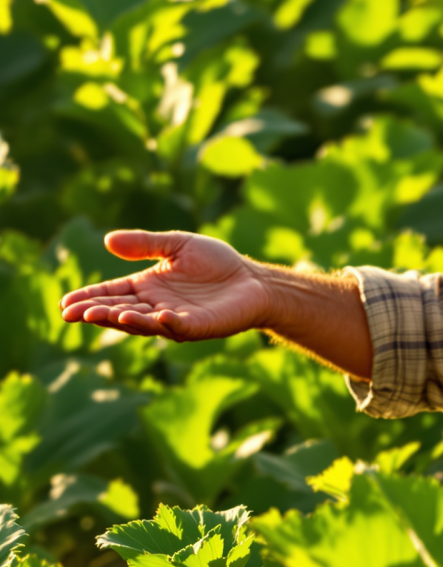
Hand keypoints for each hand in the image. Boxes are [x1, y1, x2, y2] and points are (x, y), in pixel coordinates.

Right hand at [60, 231, 271, 340]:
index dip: (88, 298)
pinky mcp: (199, 326)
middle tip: (72, 313)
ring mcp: (176, 319)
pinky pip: (180, 327)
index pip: (111, 294)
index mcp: (147, 288)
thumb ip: (145, 244)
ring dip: (123, 320)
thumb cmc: (217, 264)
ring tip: (101, 315)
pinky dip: (167, 324)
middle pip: (120, 311)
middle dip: (96, 312)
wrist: (253, 280)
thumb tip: (107, 239)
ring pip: (143, 324)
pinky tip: (157, 317)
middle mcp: (156, 307)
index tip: (65, 304)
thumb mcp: (177, 245)